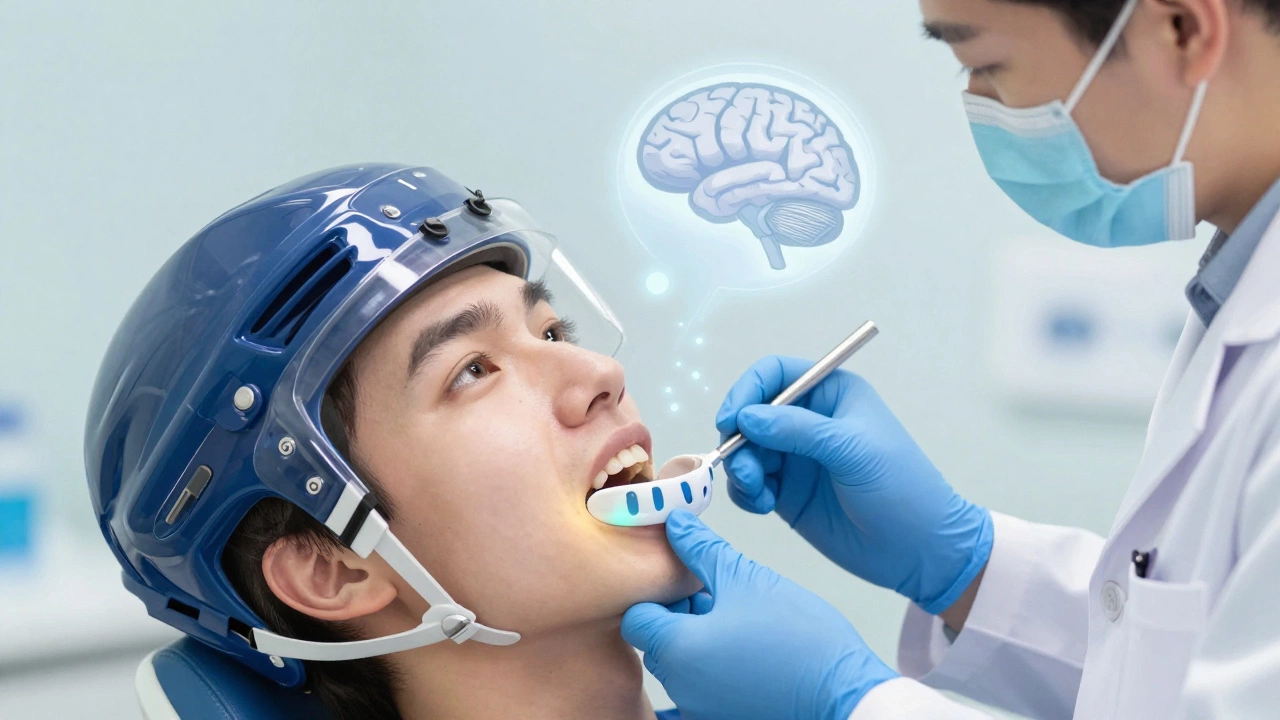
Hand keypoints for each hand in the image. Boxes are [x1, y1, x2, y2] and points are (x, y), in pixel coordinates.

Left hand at [622, 511, 897, 719]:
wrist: (847, 696)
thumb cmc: (802, 640)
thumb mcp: (747, 579)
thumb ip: (701, 550)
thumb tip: (674, 523)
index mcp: (676, 649)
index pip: (636, 618)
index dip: (658, 593)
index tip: (689, 582)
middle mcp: (680, 687)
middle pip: (657, 643)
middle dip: (681, 616)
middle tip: (719, 596)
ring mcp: (701, 710)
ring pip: (681, 667)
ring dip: (699, 642)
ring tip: (741, 623)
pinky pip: (702, 693)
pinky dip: (712, 673)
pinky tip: (746, 656)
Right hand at [716, 356, 991, 613]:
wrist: (919, 550)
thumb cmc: (901, 488)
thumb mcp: (852, 450)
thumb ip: (797, 430)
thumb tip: (746, 418)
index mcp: (831, 393)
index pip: (775, 374)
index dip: (748, 391)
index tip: (731, 419)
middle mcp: (808, 420)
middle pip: (750, 413)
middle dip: (738, 438)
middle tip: (745, 468)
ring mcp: (796, 457)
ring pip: (744, 450)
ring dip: (740, 468)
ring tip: (757, 492)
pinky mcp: (787, 492)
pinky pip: (748, 482)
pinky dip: (744, 492)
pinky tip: (763, 506)